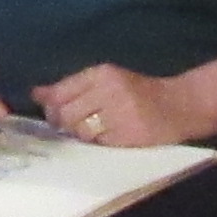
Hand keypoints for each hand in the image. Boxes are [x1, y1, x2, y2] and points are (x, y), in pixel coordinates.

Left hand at [34, 62, 198, 145]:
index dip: (50, 106)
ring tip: (95, 129)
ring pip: (80, 131)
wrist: (179, 105)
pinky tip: (109, 135)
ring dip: (81, 134)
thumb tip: (36, 94)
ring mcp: (120, 114)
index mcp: (102, 73)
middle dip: (63, 123)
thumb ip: (71, 87)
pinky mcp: (128, 135)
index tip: (51, 112)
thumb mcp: (106, 80)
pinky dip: (98, 142)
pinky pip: (98, 143)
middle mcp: (109, 91)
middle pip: (65, 114)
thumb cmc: (138, 92)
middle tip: (72, 124)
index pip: (60, 92)